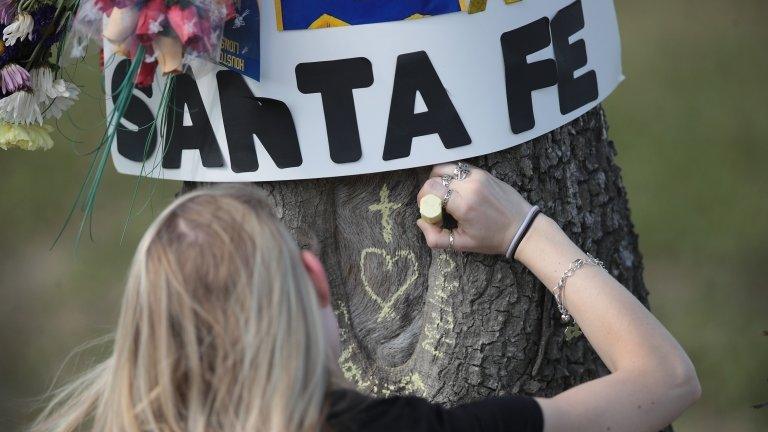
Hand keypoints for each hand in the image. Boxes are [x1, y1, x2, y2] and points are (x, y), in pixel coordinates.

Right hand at [416, 163, 532, 254]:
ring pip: (445, 167)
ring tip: (445, 196)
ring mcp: (478, 176)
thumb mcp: (462, 244)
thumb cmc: (493, 239)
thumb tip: (421, 222)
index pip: (430, 189)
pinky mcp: (484, 172)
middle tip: (437, 207)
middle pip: (434, 177)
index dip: (423, 201)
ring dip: (439, 180)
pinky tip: (458, 191)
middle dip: (429, 192)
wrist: (522, 228)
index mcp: (464, 205)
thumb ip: (435, 237)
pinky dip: (452, 176)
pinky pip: (459, 167)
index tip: (431, 213)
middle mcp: (470, 186)